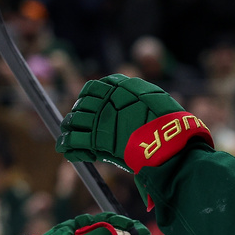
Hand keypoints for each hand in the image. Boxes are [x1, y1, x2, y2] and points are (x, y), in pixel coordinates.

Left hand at [56, 74, 210, 173]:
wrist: (170, 141)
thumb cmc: (170, 123)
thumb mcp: (156, 101)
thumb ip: (140, 99)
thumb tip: (137, 102)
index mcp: (122, 87)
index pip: (95, 87)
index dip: (88, 98)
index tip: (86, 105)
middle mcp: (108, 99)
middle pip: (83, 104)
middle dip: (77, 113)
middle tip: (73, 123)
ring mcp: (100, 119)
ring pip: (75, 121)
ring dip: (69, 128)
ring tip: (65, 136)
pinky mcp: (96, 140)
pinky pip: (74, 140)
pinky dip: (67, 144)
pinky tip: (64, 148)